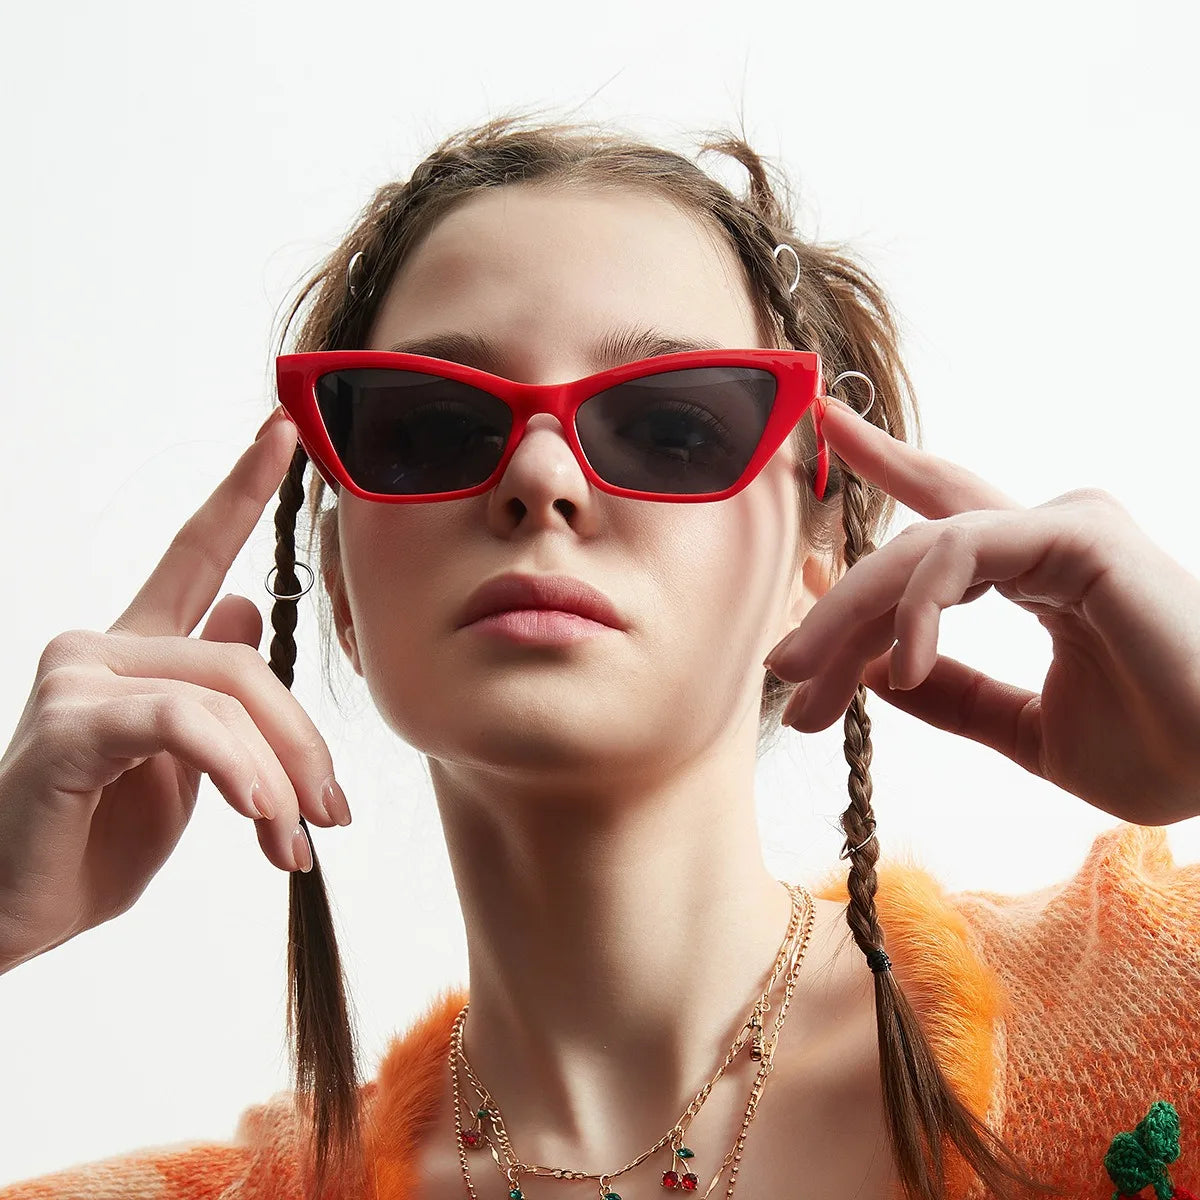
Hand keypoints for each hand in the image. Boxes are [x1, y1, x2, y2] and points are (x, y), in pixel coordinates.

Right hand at [0, 408, 348, 975]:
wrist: (12, 916)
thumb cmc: (91, 845)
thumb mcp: (183, 768)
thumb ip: (215, 697)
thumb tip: (243, 608)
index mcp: (137, 651)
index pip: (196, 553)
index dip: (241, 490)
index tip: (282, 431)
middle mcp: (103, 646)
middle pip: (244, 659)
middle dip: (303, 742)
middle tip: (329, 814)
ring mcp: (79, 678)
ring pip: (225, 690)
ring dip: (278, 774)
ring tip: (290, 842)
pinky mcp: (68, 724)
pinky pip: (185, 723)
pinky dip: (238, 769)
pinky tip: (259, 815)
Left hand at [766, 396, 1199, 826]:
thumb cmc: (1160, 747)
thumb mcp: (1022, 727)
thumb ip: (954, 695)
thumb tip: (876, 674)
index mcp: (1035, 569)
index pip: (940, 516)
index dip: (880, 472)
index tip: (815, 476)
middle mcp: (1043, 534)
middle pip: (909, 547)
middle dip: (836, 605)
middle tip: (781, 668)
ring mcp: (1059, 525)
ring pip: (917, 551)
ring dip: (848, 618)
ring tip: (803, 679)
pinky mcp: (1075, 532)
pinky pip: (960, 553)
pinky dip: (918, 608)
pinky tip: (903, 665)